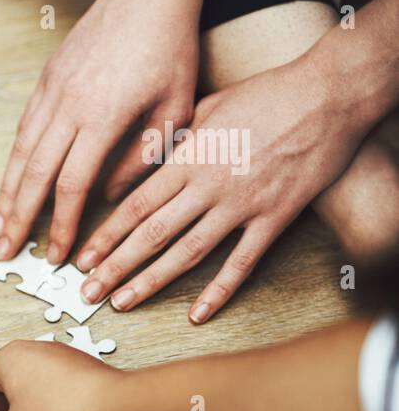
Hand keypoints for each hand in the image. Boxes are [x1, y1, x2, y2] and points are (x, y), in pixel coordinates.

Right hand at [0, 0, 197, 265]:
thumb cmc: (171, 47)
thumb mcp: (175, 107)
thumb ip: (143, 156)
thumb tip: (110, 194)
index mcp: (104, 116)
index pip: (72, 184)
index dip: (60, 224)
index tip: (56, 254)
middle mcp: (69, 105)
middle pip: (34, 174)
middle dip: (17, 219)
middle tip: (3, 253)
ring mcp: (52, 91)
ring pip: (21, 152)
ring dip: (5, 194)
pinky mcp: (47, 80)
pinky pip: (24, 129)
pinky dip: (14, 162)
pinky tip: (11, 182)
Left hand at [73, 50, 373, 321]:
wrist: (328, 96)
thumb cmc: (265, 95)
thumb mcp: (206, 108)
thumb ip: (172, 139)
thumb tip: (140, 160)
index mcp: (187, 158)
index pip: (135, 205)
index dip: (105, 235)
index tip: (81, 257)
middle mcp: (209, 185)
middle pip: (152, 234)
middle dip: (114, 266)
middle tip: (87, 291)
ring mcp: (242, 205)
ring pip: (187, 253)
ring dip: (151, 281)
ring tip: (121, 302)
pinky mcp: (275, 218)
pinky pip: (242, 262)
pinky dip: (219, 291)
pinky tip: (197, 315)